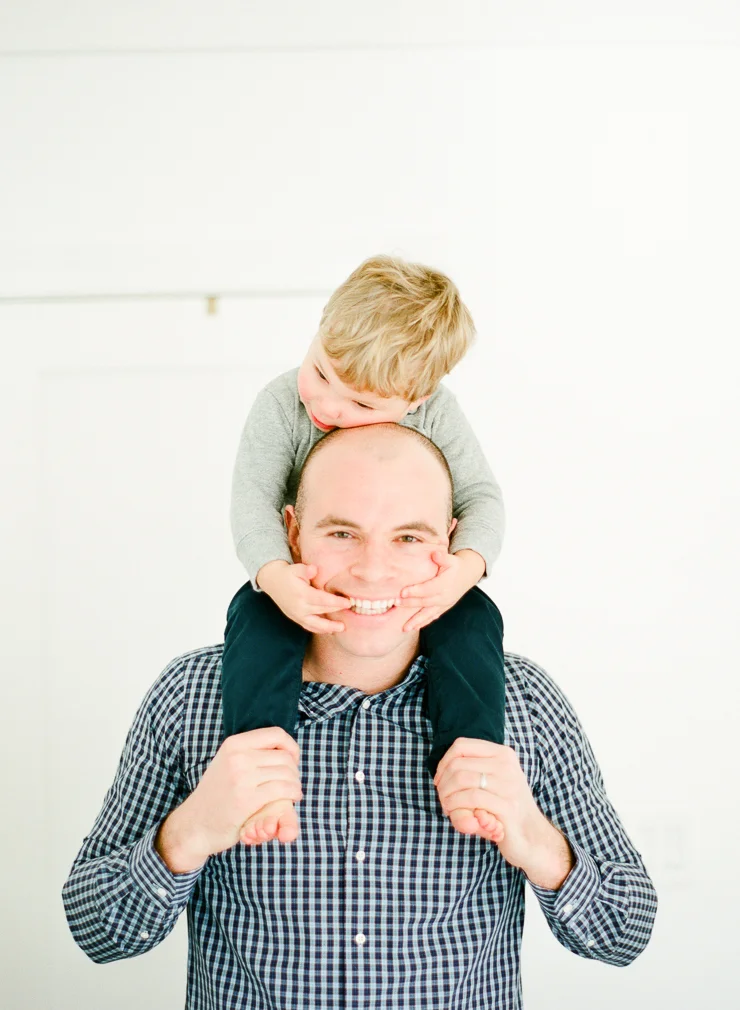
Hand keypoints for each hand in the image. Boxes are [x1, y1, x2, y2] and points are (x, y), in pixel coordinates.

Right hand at [156, 727, 303, 870]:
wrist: (194, 824)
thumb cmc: (216, 795)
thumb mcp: (227, 763)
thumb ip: (251, 753)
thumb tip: (284, 747)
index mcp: (234, 744)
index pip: (276, 734)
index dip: (291, 746)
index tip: (293, 760)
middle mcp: (238, 756)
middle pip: (284, 756)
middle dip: (294, 770)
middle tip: (292, 782)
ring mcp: (242, 777)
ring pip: (286, 773)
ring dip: (295, 784)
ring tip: (293, 792)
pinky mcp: (247, 799)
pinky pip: (282, 790)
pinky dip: (293, 794)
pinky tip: (292, 799)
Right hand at [257, 560, 351, 632]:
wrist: (272, 581)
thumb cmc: (288, 573)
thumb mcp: (296, 568)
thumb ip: (306, 570)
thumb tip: (314, 570)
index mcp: (301, 594)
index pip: (322, 600)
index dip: (336, 602)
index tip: (348, 603)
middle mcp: (299, 607)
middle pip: (322, 611)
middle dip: (337, 612)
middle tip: (352, 611)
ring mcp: (297, 615)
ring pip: (315, 624)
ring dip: (329, 627)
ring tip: (342, 628)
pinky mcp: (295, 618)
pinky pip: (308, 626)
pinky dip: (319, 629)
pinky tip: (329, 631)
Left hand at [398, 549, 480, 632]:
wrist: (468, 575)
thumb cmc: (456, 566)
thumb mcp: (451, 559)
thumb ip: (443, 557)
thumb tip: (435, 554)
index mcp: (445, 584)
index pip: (428, 589)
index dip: (415, 591)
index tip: (402, 592)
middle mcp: (444, 597)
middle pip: (425, 602)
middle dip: (410, 604)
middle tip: (396, 604)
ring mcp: (444, 604)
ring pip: (428, 614)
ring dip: (416, 621)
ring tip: (404, 628)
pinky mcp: (443, 608)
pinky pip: (433, 617)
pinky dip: (424, 623)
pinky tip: (414, 627)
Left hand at [433, 737, 550, 871]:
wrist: (531, 835)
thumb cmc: (504, 808)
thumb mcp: (491, 782)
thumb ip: (472, 770)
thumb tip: (441, 770)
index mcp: (502, 754)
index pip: (462, 745)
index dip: (444, 762)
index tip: (440, 780)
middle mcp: (507, 765)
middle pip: (458, 764)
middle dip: (443, 784)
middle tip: (443, 799)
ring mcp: (509, 784)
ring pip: (461, 779)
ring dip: (447, 796)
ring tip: (448, 808)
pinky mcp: (507, 806)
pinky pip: (470, 798)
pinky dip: (455, 806)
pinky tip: (455, 814)